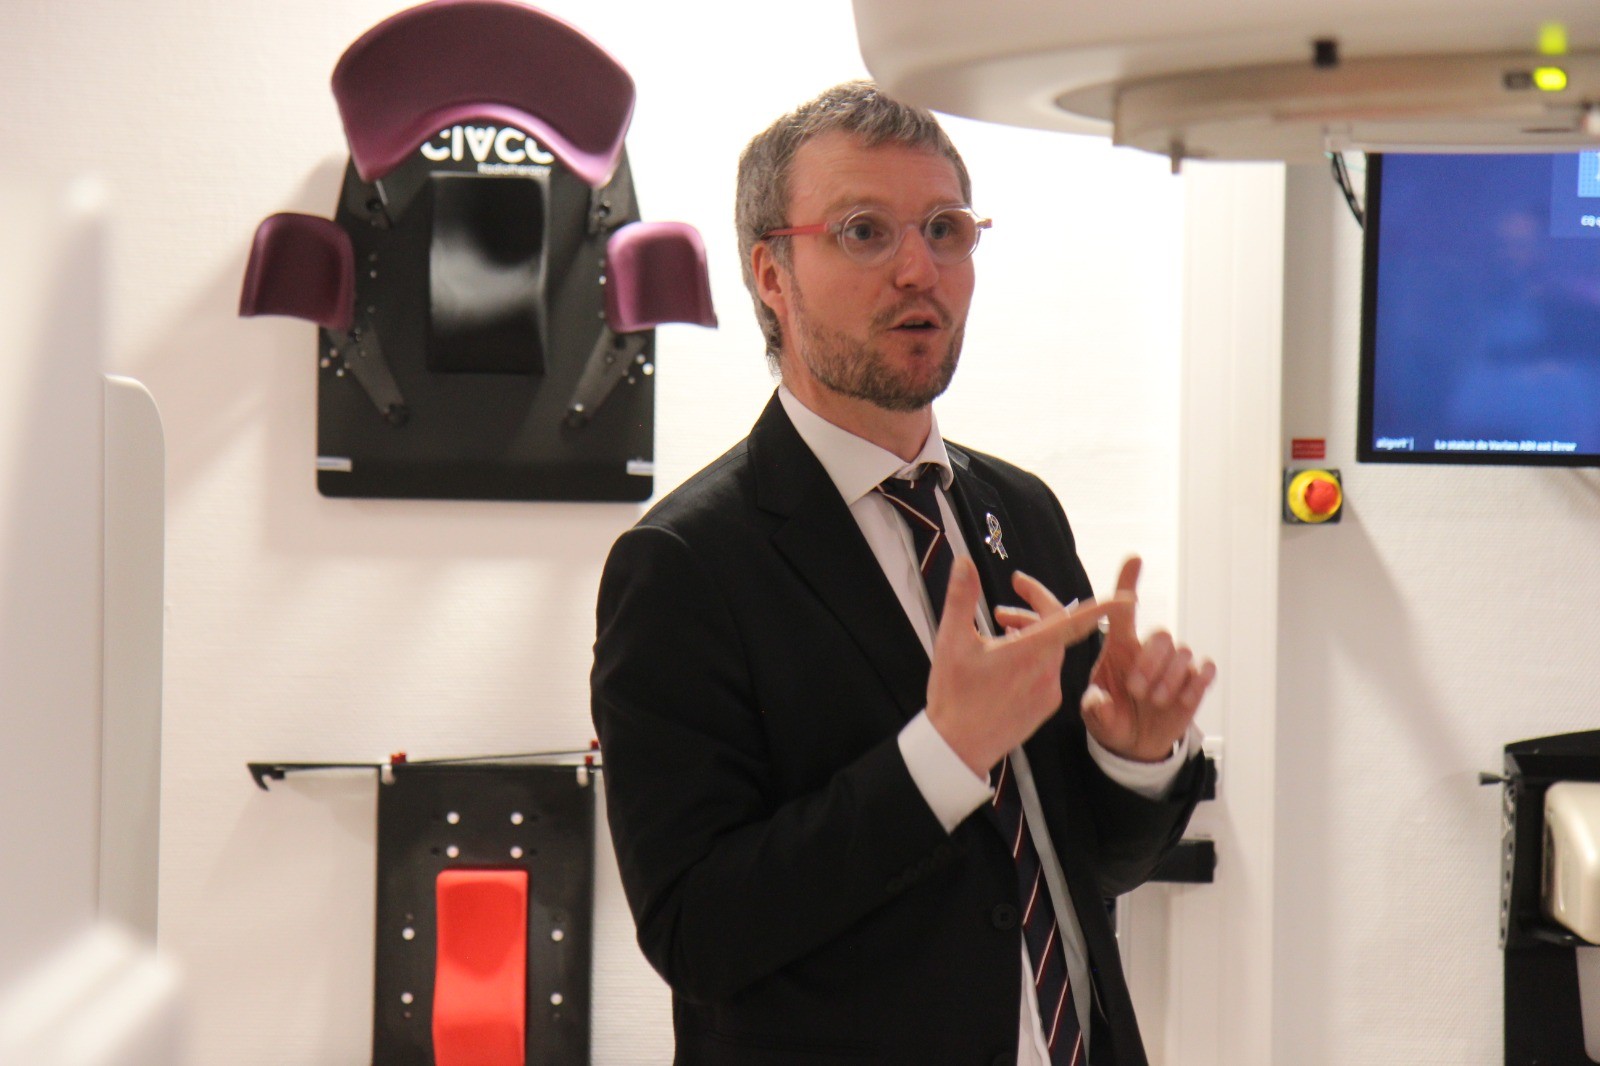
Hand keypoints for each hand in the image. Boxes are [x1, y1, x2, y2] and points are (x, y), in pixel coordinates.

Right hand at [927, 557, 1120, 776]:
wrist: (958, 748)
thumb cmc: (954, 696)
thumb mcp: (952, 641)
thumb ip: (961, 597)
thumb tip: (964, 562)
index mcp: (1030, 652)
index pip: (1074, 621)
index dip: (1102, 608)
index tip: (1126, 598)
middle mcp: (1047, 672)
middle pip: (1055, 630)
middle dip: (1032, 613)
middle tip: (1000, 609)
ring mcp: (1049, 692)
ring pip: (1050, 652)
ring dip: (1031, 637)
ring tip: (998, 635)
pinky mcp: (1046, 708)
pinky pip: (1047, 674)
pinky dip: (1033, 661)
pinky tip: (1006, 665)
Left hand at [1082, 556, 1214, 762]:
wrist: (1134, 743)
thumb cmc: (1110, 717)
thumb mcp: (1094, 714)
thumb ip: (1095, 708)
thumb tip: (1100, 701)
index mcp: (1119, 647)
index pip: (1123, 609)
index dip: (1128, 582)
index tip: (1134, 559)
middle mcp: (1148, 650)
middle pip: (1161, 634)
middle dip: (1150, 662)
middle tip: (1136, 689)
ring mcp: (1174, 666)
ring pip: (1183, 652)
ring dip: (1169, 678)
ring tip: (1154, 701)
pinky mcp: (1194, 683)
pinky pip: (1205, 669)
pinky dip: (1196, 683)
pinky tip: (1182, 699)